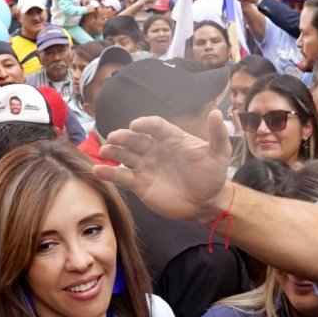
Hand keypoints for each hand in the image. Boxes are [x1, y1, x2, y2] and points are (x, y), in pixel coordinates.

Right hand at [95, 109, 233, 222]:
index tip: (136, 125)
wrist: (206, 203)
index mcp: (171, 138)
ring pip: (125, 154)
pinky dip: (108, 172)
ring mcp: (145, 165)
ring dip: (113, 150)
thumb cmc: (213, 176)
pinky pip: (121, 175)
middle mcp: (155, 149)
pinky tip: (97, 170)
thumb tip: (217, 113)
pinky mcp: (139, 183)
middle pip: (136, 139)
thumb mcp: (220, 155)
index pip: (156, 127)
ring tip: (104, 150)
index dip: (146, 124)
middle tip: (114, 136)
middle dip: (125, 137)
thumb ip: (217, 135)